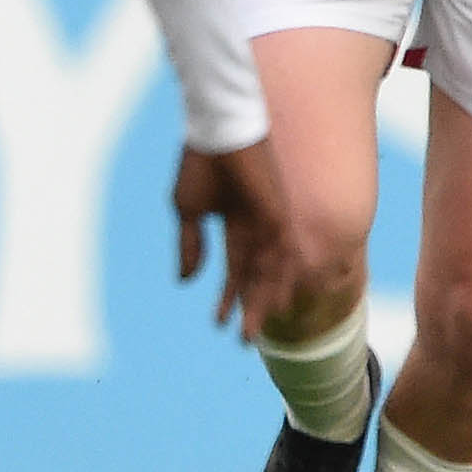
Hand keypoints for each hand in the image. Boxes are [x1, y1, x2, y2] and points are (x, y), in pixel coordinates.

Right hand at [172, 139, 289, 336]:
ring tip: (256, 330)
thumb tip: (186, 281)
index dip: (228, 296)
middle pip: (256, 277)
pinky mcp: (278, 214)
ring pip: (271, 272)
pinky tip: (280, 301)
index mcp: (235, 224)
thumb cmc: (201, 165)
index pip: (235, 269)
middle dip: (250, 308)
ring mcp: (270, 221)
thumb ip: (190, 246)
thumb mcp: (188, 212)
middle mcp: (257, 227)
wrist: (216, 131)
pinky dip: (283, 278)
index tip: (217, 322)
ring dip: (264, 301)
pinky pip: (285, 254)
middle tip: (245, 340)